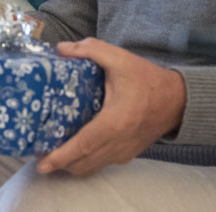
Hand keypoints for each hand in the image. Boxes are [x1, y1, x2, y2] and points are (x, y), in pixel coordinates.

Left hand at [36, 38, 185, 176]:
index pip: (84, 145)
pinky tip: (73, 153)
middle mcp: (119, 142)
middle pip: (84, 162)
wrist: (178, 100)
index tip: (42, 163)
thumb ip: (90, 49)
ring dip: (71, 166)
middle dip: (59, 164)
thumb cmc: (147, 79)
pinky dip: (85, 163)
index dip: (61, 156)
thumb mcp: (119, 58)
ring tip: (50, 157)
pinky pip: (102, 164)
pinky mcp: (127, 154)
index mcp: (115, 122)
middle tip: (38, 159)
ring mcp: (124, 152)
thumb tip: (60, 48)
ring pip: (92, 167)